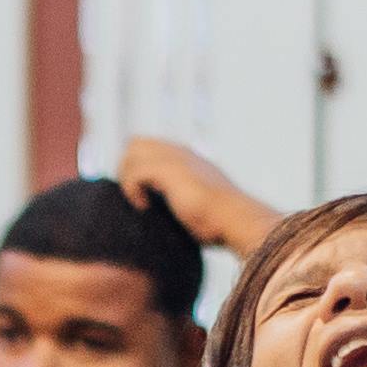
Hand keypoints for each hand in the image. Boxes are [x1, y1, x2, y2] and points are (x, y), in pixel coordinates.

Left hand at [115, 135, 274, 256]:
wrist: (237, 220)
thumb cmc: (222, 224)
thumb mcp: (198, 207)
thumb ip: (181, 202)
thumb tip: (166, 215)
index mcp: (189, 159)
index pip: (151, 149)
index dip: (139, 169)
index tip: (144, 197)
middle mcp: (182, 152)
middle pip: (137, 143)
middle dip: (128, 168)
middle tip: (136, 197)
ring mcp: (176, 158)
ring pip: (133, 151)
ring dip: (128, 177)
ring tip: (141, 202)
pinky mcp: (170, 170)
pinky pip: (135, 171)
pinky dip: (132, 189)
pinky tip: (144, 207)